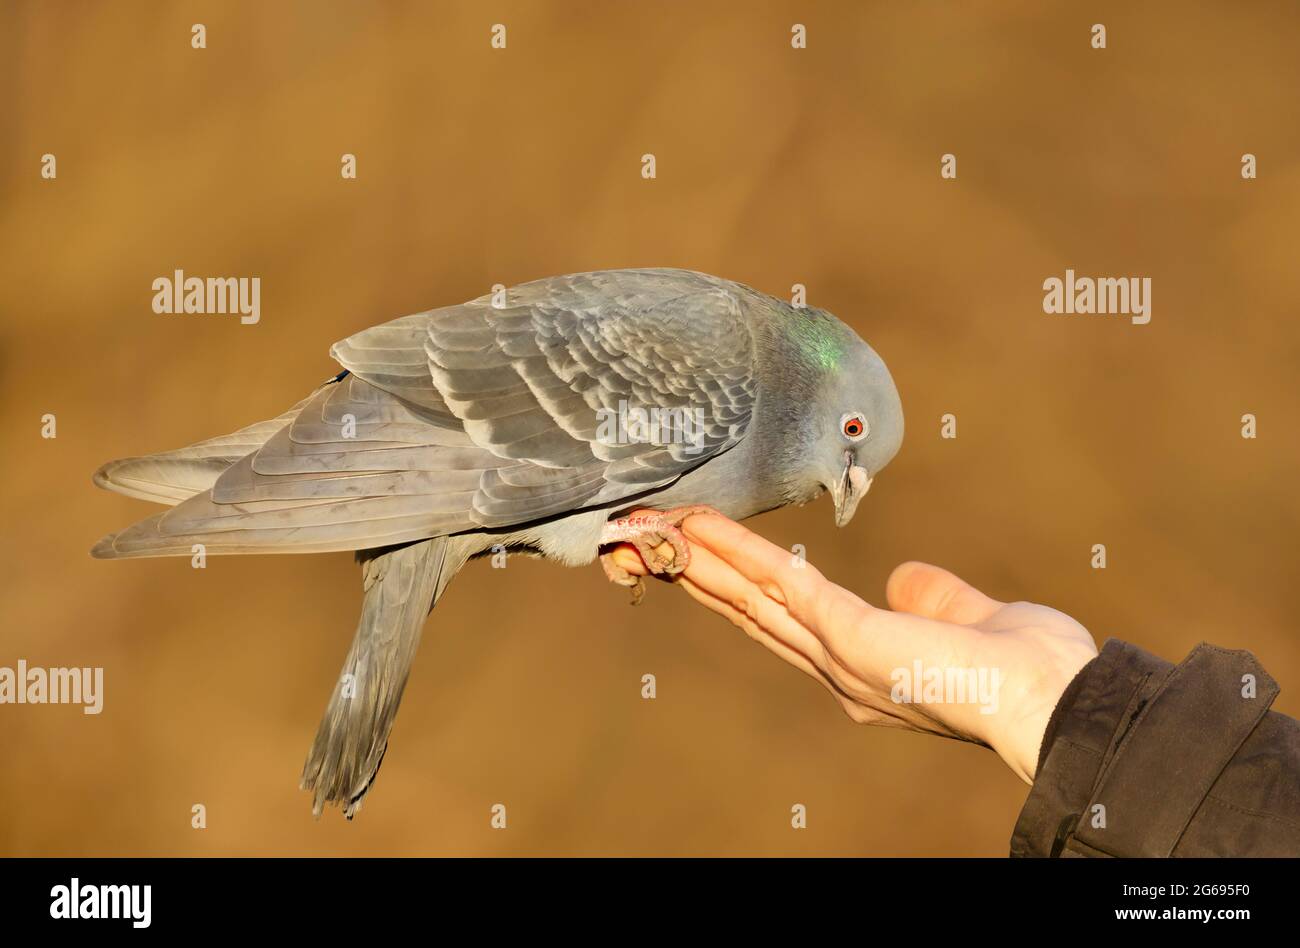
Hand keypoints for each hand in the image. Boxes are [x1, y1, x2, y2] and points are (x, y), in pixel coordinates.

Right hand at [608, 512, 1097, 782]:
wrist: (1051, 700)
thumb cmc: (1025, 671)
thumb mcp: (965, 618)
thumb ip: (931, 598)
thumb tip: (905, 577)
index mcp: (862, 667)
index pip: (787, 620)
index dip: (744, 588)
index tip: (706, 557)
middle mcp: (838, 670)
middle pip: (753, 613)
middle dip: (702, 576)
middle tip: (653, 544)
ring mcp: (839, 656)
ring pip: (755, 598)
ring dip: (703, 562)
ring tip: (659, 530)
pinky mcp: (850, 636)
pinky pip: (785, 586)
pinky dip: (742, 555)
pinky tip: (706, 531)